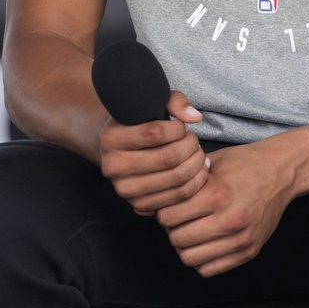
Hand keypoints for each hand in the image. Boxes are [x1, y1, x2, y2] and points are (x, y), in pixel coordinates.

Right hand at [98, 91, 209, 215]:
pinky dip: (195, 184)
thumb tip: (194, 117)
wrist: (117, 151)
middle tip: (194, 141)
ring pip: (176, 179)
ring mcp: (124, 189)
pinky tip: (196, 171)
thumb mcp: (150, 104)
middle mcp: (113, 166)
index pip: (156, 133)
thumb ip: (174, 101)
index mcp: (110, 138)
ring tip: (198, 154)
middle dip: (192, 147)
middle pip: (169, 158)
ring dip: (197, 165)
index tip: (181, 127)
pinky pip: (177, 199)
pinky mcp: (138, 205)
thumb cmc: (139, 124)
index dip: (178, 129)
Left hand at [155, 136, 302, 276]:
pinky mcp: (249, 251)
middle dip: (173, 229)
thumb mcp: (211, 163)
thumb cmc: (244, 164)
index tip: (170, 206)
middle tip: (180, 220)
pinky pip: (210, 269)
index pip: (169, 217)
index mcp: (218, 195)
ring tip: (192, 231)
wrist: (283, 172)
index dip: (163, 211)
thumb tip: (152, 201)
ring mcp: (242, 239)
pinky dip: (201, 259)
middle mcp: (231, 219)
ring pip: (191, 258)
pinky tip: (205, 243)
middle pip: (177, 239)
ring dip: (186, 246)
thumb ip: (184, 182)